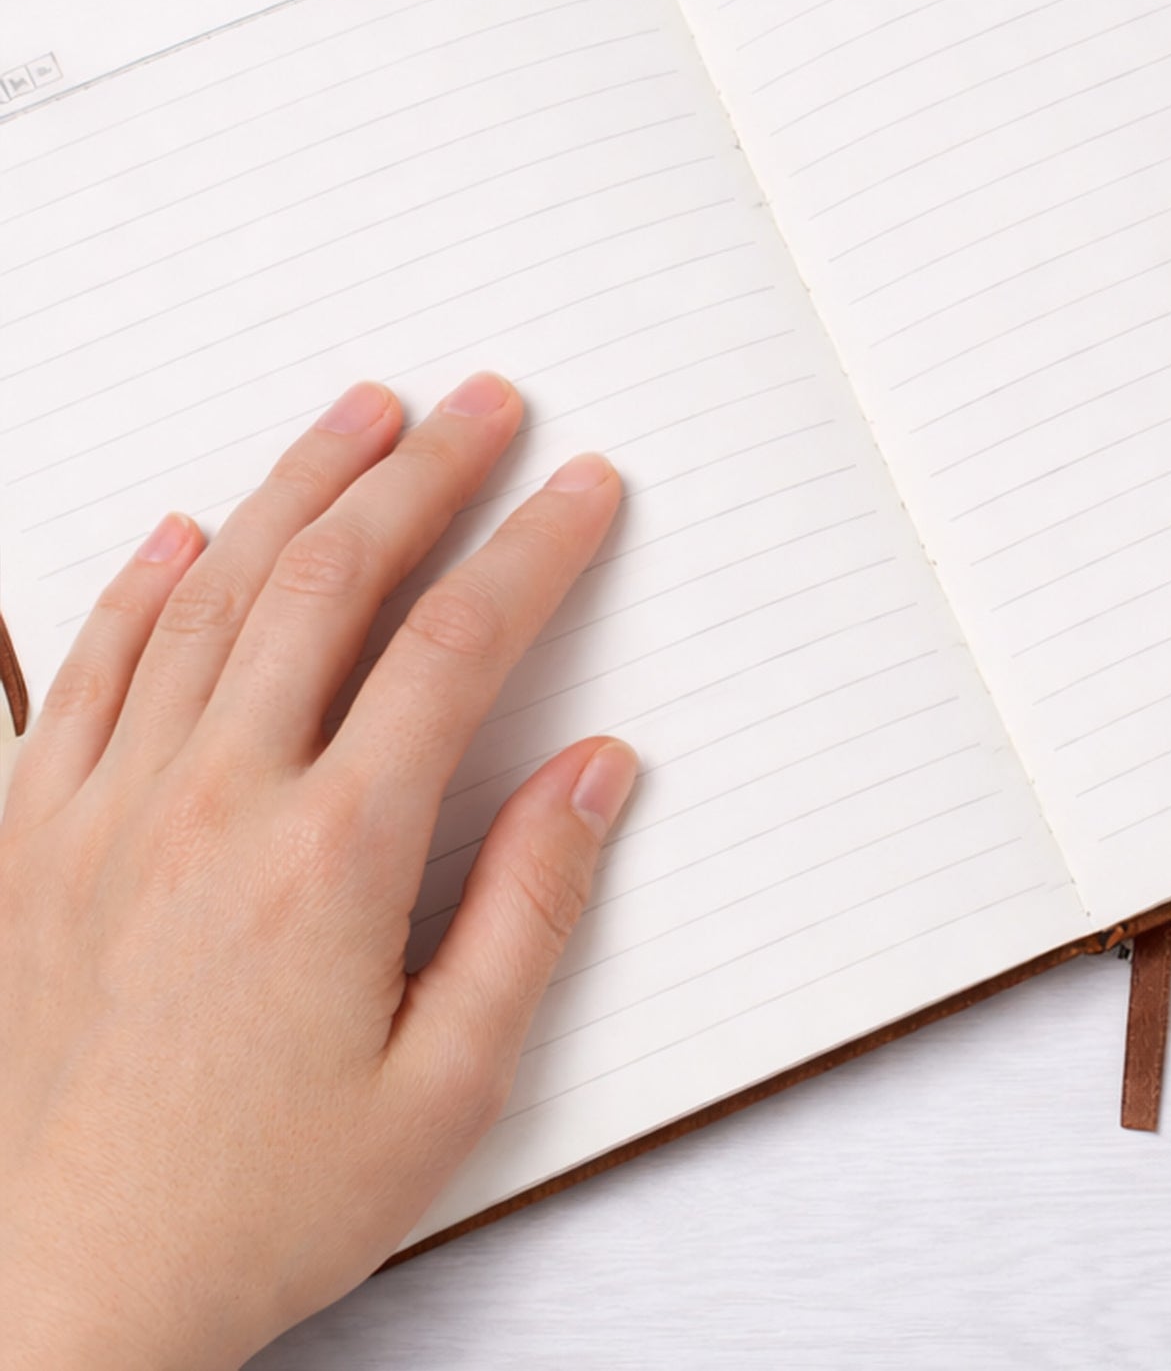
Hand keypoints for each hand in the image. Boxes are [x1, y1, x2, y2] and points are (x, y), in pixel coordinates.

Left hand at [0, 374, 634, 1368]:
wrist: (54, 1302)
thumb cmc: (254, 1208)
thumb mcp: (446, 1089)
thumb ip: (531, 910)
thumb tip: (597, 774)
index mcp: (330, 857)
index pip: (456, 645)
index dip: (533, 547)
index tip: (583, 489)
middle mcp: (213, 803)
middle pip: (334, 581)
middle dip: (424, 472)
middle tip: (484, 407)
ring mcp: (108, 809)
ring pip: (212, 593)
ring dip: (298, 487)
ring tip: (361, 415)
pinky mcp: (32, 838)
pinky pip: (87, 669)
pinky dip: (140, 583)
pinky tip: (186, 532)